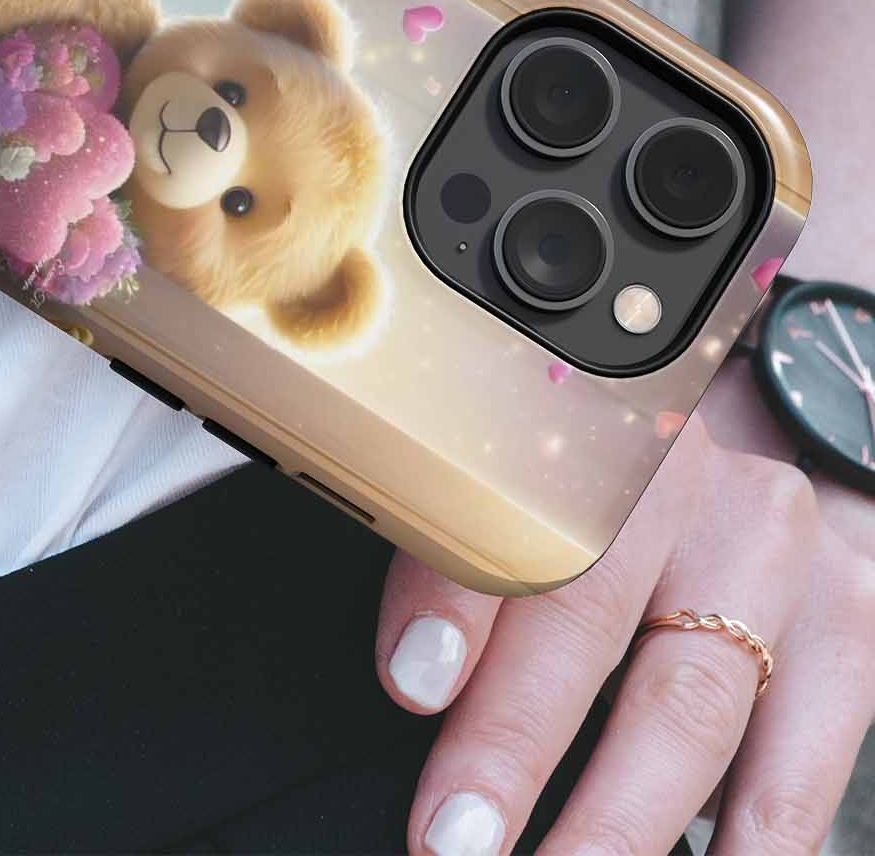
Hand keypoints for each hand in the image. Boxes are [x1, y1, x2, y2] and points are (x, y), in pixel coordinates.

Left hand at [376, 411, 874, 853]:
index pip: (509, 503)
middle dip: (515, 739)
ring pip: (692, 700)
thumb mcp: (537, 483)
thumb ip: (469, 551)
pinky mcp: (844, 623)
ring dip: (615, 815)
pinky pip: (799, 759)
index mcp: (582, 427)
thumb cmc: (612, 488)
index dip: (456, 596)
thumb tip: (415, 676)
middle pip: (592, 607)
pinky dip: (745, 841)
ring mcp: (773, 553)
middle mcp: (684, 477)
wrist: (759, 452)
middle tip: (455, 835)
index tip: (411, 684)